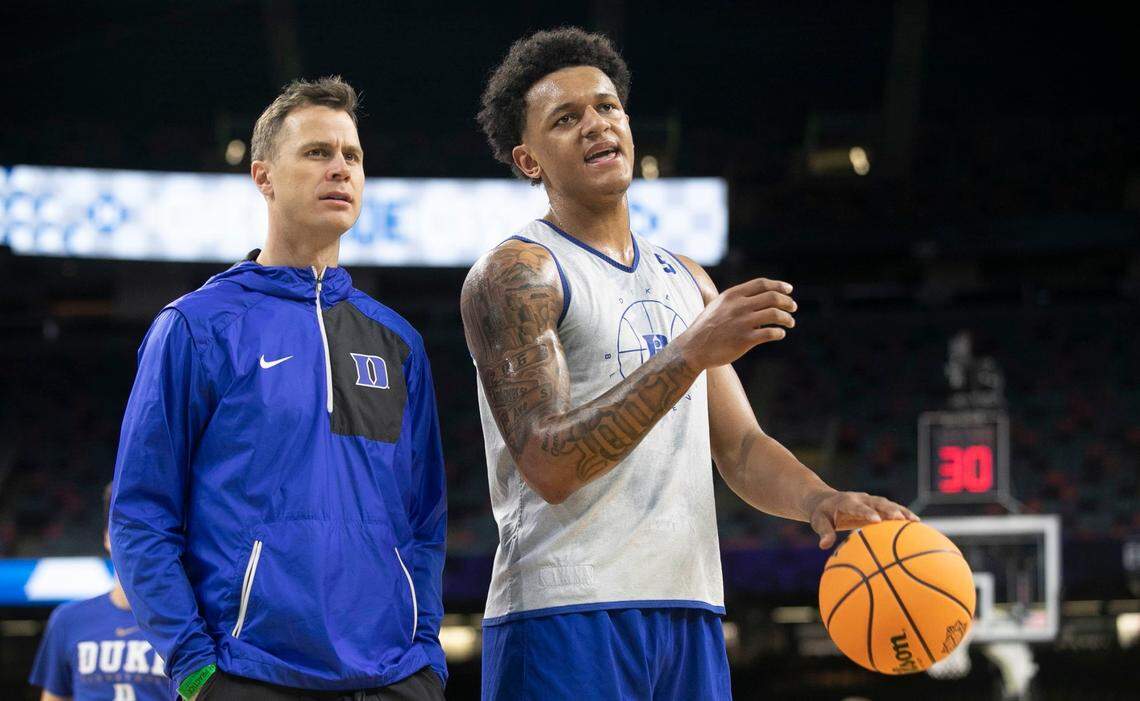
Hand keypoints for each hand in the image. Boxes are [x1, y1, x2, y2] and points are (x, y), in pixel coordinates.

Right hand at [678, 278, 796, 369]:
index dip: (779, 285)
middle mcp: (739, 306)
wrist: (693, 348)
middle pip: (773, 297)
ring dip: (787, 318)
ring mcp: (742, 322)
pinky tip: (779, 334)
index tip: (788, 290)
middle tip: (793, 307)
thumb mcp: (716, 305)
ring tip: (790, 323)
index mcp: (733, 295)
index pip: (762, 284)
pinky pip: (770, 333)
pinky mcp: (745, 339)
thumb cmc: (705, 328)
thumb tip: (750, 295)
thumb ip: (733, 299)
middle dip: (788, 302)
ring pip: (775, 314)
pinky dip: (779, 333)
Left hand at [807, 490, 918, 548]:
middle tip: (900, 518)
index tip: (876, 520)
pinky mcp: (876, 505)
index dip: (866, 512)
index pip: (857, 507)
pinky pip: (891, 507)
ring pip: (887, 504)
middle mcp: (860, 499)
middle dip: (888, 509)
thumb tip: (824, 546)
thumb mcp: (818, 521)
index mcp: (846, 502)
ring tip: (915, 521)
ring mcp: (869, 500)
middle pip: (877, 502)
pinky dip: (902, 513)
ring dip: (900, 510)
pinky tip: (916, 522)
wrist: (825, 499)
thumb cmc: (821, 513)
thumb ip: (823, 532)